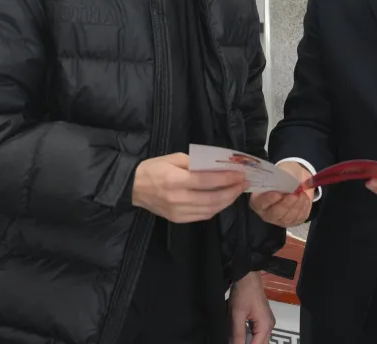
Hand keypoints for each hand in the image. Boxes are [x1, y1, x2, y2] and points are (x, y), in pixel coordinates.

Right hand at [131, 153, 247, 223]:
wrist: (133, 188)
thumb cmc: (153, 168)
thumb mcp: (173, 158)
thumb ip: (195, 162)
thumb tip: (216, 166)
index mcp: (176, 180)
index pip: (208, 181)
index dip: (227, 178)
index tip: (241, 174)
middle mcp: (178, 198)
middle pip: (213, 198)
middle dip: (232, 191)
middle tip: (244, 183)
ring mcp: (178, 212)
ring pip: (210, 210)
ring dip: (227, 201)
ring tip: (237, 192)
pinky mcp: (178, 219)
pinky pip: (202, 216)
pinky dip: (216, 209)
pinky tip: (223, 201)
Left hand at [229, 271, 274, 343]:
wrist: (247, 275)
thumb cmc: (243, 293)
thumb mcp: (237, 314)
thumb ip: (237, 334)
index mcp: (265, 326)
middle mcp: (270, 326)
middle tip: (235, 343)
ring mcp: (267, 322)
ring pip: (259, 340)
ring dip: (248, 342)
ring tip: (236, 341)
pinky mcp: (263, 318)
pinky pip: (257, 333)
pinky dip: (249, 337)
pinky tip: (240, 336)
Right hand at [250, 161, 313, 227]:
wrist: (296, 179)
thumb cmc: (283, 177)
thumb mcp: (278, 174)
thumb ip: (277, 180)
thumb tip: (283, 184)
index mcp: (259, 200)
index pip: (261, 202)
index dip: (269, 199)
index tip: (278, 194)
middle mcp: (267, 213)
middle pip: (276, 213)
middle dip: (286, 204)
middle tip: (294, 195)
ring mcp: (280, 220)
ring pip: (289, 217)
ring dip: (297, 205)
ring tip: (302, 194)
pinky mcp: (293, 222)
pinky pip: (299, 218)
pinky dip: (303, 208)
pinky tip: (304, 198)